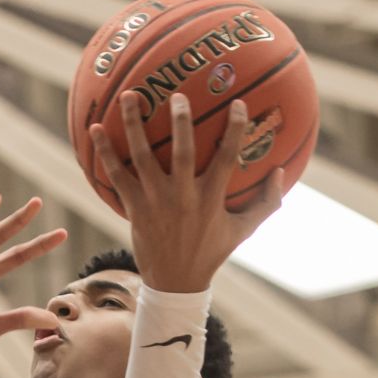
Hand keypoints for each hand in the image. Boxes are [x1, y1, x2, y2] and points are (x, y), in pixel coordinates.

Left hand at [88, 91, 286, 293]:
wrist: (175, 282)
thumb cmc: (212, 251)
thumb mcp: (244, 230)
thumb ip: (267, 202)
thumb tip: (282, 170)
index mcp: (211, 199)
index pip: (226, 158)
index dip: (234, 130)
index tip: (238, 103)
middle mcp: (183, 197)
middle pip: (182, 153)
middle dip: (180, 122)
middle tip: (177, 95)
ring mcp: (155, 201)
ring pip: (142, 158)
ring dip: (133, 125)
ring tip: (128, 96)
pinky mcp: (134, 208)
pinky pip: (116, 175)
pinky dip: (104, 152)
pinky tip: (95, 129)